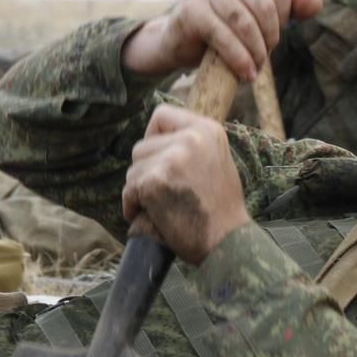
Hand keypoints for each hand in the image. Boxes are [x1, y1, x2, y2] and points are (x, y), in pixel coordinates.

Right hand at [121, 0, 322, 82]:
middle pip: (265, 5)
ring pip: (245, 21)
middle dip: (270, 37)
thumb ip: (289, 6)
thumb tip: (318, 3)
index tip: (273, 36)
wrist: (183, 38)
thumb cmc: (226, 22)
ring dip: (256, 51)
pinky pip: (224, 35)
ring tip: (255, 68)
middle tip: (265, 56)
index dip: (283, 20)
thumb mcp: (260, 12)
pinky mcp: (190, 9)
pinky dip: (239, 58)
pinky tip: (245, 74)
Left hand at [122, 104, 248, 263]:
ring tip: (164, 206)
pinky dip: (134, 206)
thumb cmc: (221, 209)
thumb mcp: (217, 160)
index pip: (161, 115)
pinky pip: (129, 190)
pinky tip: (154, 216)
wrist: (227, 242)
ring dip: (140, 190)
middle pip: (142, 146)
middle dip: (147, 170)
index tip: (160, 159)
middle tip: (167, 193)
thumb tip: (158, 139)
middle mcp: (191, 139)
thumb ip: (191, 145)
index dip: (154, 137)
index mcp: (207, 130)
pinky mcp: (155, 182)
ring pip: (133, 169)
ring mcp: (172, 159)